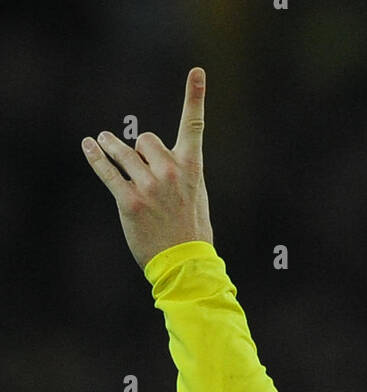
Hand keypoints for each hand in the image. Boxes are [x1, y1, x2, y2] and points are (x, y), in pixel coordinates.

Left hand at [81, 68, 213, 270]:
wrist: (184, 263)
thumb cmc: (192, 232)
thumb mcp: (196, 196)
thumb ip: (181, 172)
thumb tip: (156, 158)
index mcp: (191, 168)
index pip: (194, 126)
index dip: (196, 97)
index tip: (197, 72)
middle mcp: (169, 171)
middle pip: (145, 140)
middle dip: (140, 150)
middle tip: (142, 168)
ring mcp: (149, 186)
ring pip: (123, 153)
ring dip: (111, 147)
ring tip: (103, 142)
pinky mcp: (129, 201)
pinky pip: (108, 172)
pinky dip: (96, 158)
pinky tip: (89, 146)